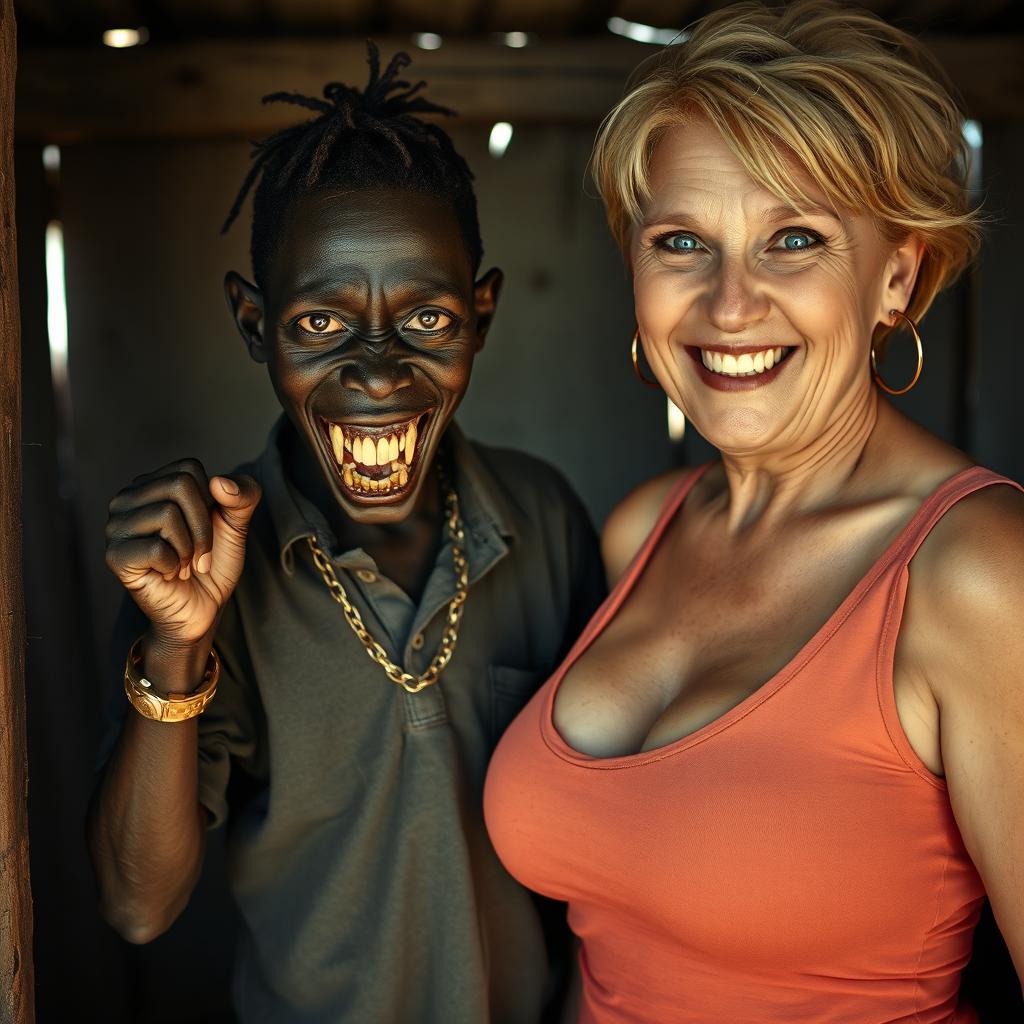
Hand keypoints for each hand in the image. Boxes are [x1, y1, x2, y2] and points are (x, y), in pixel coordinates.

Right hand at [105, 459, 260, 646]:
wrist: (203, 609)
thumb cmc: (213, 563)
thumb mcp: (237, 523)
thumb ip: (243, 495)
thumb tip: (219, 483)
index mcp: (152, 483)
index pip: (189, 468)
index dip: (210, 502)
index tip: (206, 529)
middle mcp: (127, 499)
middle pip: (180, 485)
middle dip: (203, 525)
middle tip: (198, 552)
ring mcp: (116, 527)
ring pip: (168, 514)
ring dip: (190, 548)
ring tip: (182, 563)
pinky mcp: (115, 556)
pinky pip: (157, 548)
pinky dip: (174, 565)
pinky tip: (168, 574)